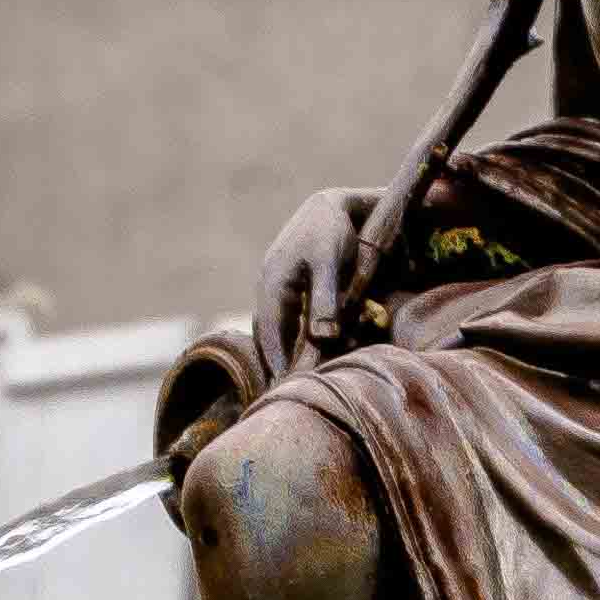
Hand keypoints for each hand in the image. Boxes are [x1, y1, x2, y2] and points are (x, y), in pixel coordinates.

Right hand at [253, 184, 378, 374]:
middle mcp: (268, 287)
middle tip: (280, 394)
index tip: (282, 388)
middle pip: (266, 335)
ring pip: (272, 328)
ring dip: (278, 353)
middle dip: (273, 364)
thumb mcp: (331, 263)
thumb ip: (325, 299)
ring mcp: (274, 287)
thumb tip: (323, 338)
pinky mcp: (285, 287)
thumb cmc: (332, 232)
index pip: (271, 334)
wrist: (331, 205)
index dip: (276, 363)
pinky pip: (281, 320)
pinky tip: (294, 354)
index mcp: (273, 283)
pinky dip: (285, 339)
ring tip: (284, 381)